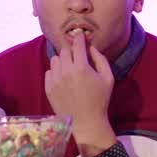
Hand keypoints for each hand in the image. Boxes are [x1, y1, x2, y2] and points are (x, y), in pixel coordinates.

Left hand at [44, 34, 115, 156]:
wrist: (86, 121)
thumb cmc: (100, 99)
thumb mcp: (108, 78)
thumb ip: (100, 59)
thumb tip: (91, 47)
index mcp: (81, 68)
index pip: (77, 44)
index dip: (79, 37)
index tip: (79, 34)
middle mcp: (66, 72)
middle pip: (64, 50)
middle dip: (71, 50)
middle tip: (77, 55)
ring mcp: (55, 80)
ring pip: (55, 59)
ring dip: (63, 60)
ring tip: (70, 68)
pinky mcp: (48, 88)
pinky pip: (49, 72)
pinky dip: (56, 72)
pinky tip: (64, 79)